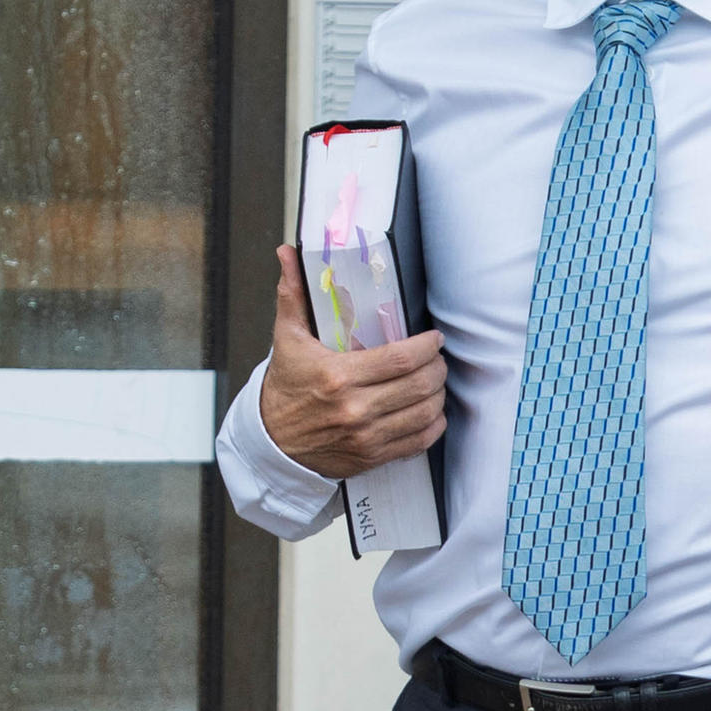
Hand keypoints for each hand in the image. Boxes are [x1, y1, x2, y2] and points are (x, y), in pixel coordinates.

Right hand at [262, 246, 448, 479]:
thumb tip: (288, 254)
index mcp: (338, 375)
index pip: (401, 359)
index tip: (433, 338)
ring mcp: (366, 436)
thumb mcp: (287, 338)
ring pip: (424, 413)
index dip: (427, 347)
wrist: (271, 442)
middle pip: (418, 385)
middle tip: (437, 358)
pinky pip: (417, 442)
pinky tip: (432, 411)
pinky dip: (433, 425)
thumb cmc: (285, 388)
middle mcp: (355, 408)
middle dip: (437, 368)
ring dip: (438, 394)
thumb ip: (293, 295)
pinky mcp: (372, 456)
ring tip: (435, 380)